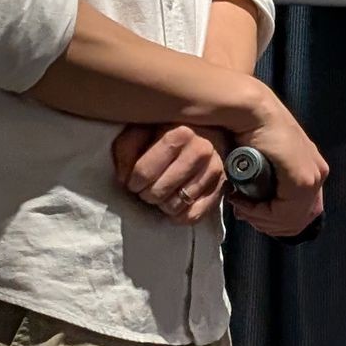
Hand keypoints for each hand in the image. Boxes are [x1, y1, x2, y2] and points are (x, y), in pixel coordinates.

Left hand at [111, 123, 229, 224]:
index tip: (133, 181)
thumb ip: (127, 149)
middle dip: (146, 194)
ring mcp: (214, 170)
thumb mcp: (141, 130)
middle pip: (159, 192)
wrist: (204, 129)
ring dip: (163, 204)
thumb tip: (124, 177)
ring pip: (176, 205)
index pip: (145, 172)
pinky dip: (179, 215)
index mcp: (180, 133)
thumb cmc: (166, 131)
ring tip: (161, 193)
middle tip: (146, 188)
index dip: (133, 182)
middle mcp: (202, 151)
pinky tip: (174, 204)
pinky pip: (193, 215)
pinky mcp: (221, 187)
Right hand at [227, 88, 328, 239]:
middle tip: (244, 211)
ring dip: (261, 218)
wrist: (252, 113)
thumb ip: (265, 187)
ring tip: (242, 204)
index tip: (247, 211)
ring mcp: (313, 177)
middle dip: (266, 223)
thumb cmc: (251, 134)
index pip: (299, 216)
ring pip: (290, 220)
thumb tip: (254, 211)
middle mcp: (317, 174)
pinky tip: (245, 201)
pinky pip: (284, 213)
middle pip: (296, 222)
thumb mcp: (263, 165)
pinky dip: (261, 213)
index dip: (270, 222)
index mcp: (311, 171)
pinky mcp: (304, 180)